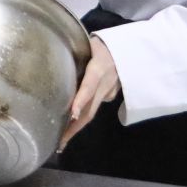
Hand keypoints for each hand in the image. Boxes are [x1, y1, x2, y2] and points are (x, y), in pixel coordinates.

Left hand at [59, 37, 120, 151]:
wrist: (132, 48)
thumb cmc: (104, 44)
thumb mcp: (90, 43)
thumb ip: (76, 54)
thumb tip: (54, 62)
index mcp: (99, 68)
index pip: (89, 86)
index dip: (81, 100)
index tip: (72, 113)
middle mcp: (105, 84)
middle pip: (90, 109)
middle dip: (74, 127)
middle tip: (60, 142)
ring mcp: (110, 92)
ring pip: (92, 111)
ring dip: (77, 125)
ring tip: (62, 139)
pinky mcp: (112, 95)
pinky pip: (96, 104)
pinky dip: (84, 111)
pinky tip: (72, 119)